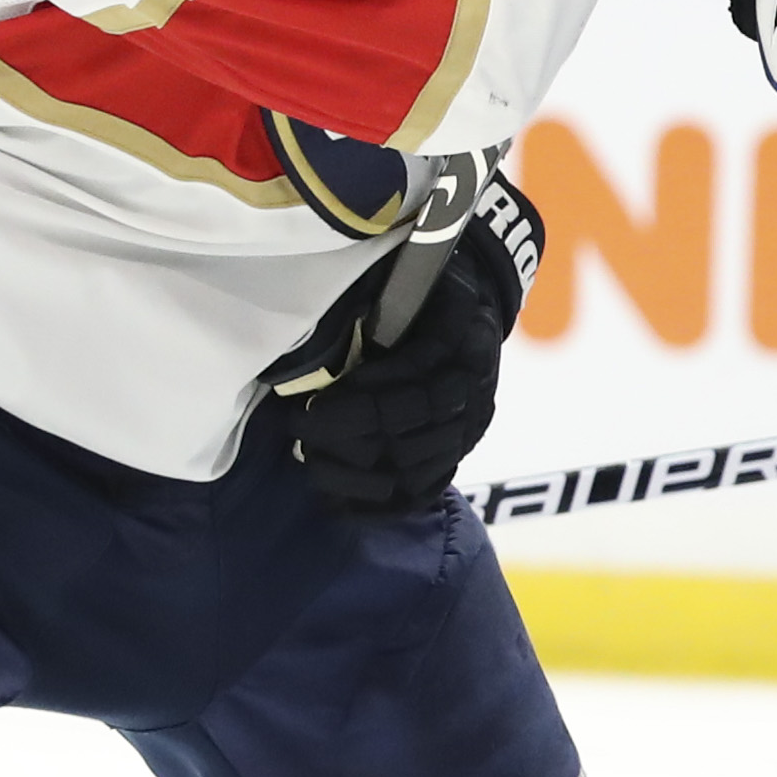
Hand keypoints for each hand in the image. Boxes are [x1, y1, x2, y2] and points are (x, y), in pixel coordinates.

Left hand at [296, 171, 543, 514]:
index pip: (415, 381)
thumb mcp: (406, 277)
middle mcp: (475, 387)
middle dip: (348, 435)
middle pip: (412, 429)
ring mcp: (472, 421)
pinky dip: (385, 499)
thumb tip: (315, 336)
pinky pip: (427, 485)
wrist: (475, 295)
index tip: (311, 403)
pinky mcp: (463, 445)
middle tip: (300, 427)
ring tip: (313, 459)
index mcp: (466, 338)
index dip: (362, 399)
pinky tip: (343, 498)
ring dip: (358, 470)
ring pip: (417, 464)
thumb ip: (373, 304)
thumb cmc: (427, 280)